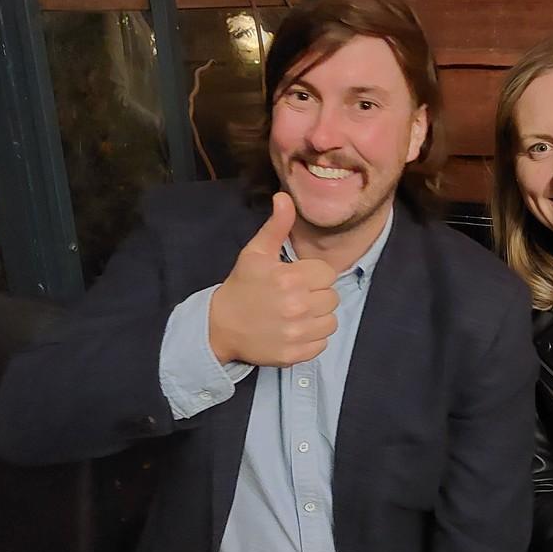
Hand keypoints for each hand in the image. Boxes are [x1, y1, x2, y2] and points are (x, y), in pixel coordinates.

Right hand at [209, 193, 337, 366]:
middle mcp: (297, 306)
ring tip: (297, 314)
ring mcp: (297, 332)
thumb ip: (276, 226)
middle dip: (317, 295)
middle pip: (332, 298)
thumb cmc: (242, 286)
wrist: (220, 326)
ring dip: (318, 318)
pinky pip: (322, 344)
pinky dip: (312, 338)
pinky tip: (294, 330)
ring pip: (331, 321)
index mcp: (291, 278)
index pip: (327, 274)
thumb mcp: (256, 253)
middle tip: (295, 297)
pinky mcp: (295, 354)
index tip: (297, 278)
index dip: (314, 275)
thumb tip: (284, 197)